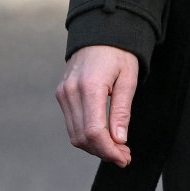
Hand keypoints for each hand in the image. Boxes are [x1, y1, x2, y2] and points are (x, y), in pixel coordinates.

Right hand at [55, 45, 139, 167]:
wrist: (99, 33)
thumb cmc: (118, 54)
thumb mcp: (128, 80)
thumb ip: (122, 111)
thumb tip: (119, 139)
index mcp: (89, 87)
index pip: (94, 131)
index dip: (109, 150)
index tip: (124, 158)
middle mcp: (71, 92)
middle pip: (83, 137)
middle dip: (104, 152)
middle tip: (124, 156)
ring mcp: (63, 93)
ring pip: (75, 135)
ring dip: (96, 147)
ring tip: (117, 149)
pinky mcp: (62, 95)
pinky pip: (72, 124)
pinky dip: (87, 136)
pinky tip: (104, 137)